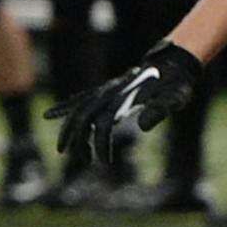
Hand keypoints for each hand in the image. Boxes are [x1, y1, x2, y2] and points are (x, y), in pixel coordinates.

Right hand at [46, 41, 204, 164]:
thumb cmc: (175, 83)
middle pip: (84, 117)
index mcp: (124, 97)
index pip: (103, 124)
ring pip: (79, 110)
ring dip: (70, 130)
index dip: (101, 144)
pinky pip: (82, 99)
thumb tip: (142, 126)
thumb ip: (160, 109)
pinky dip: (65, 107)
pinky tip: (50, 115)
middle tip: (82, 160)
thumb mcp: (175, 97)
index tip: (106, 163)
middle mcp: (110, 92)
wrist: (172, 64)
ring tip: (64, 149)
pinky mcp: (108, 90)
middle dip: (78, 140)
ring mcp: (107, 90)